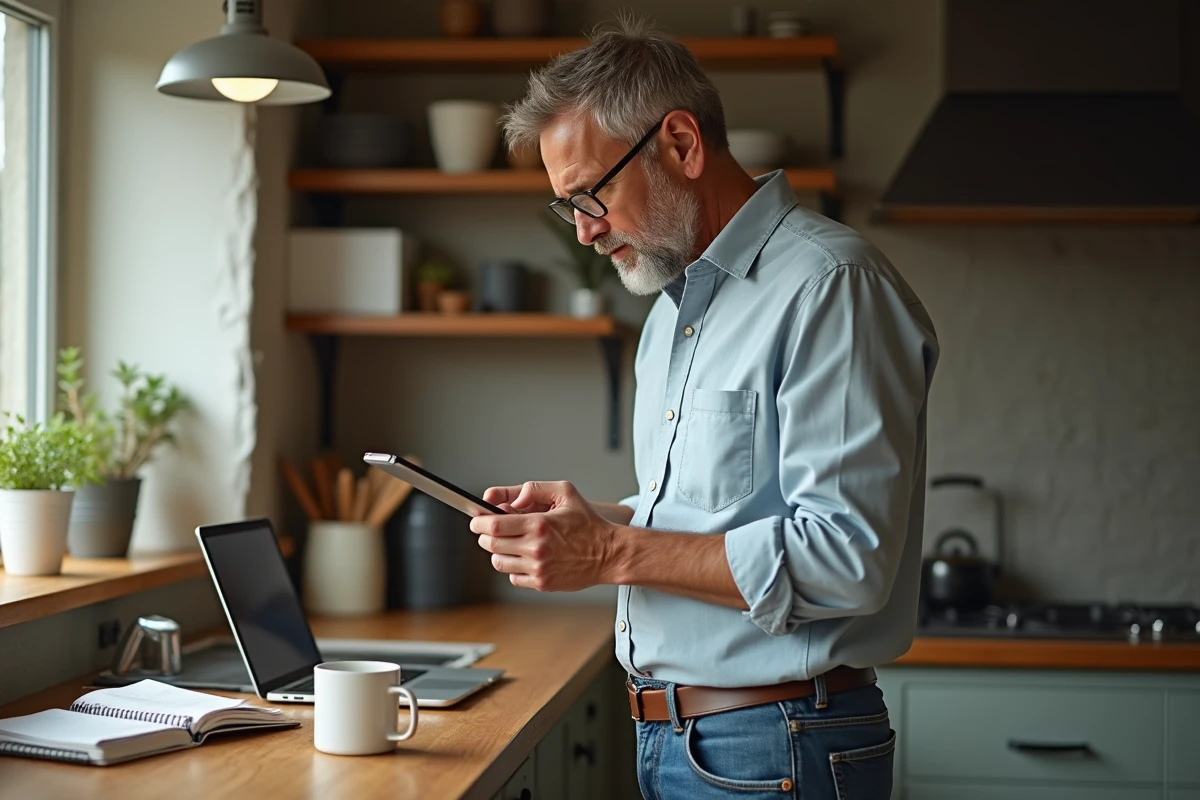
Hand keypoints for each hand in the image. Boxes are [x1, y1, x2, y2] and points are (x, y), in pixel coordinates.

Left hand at [470, 481, 618, 591]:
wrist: (609, 554)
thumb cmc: (588, 523)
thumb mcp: (565, 493)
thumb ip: (534, 489)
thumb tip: (512, 498)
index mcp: (539, 524)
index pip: (494, 525)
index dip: (479, 522)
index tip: (477, 520)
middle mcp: (536, 548)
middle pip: (491, 544)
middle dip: (485, 535)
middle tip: (490, 530)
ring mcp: (538, 568)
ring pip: (499, 562)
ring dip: (498, 551)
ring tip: (509, 543)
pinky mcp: (542, 583)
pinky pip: (513, 577)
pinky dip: (513, 568)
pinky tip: (524, 558)